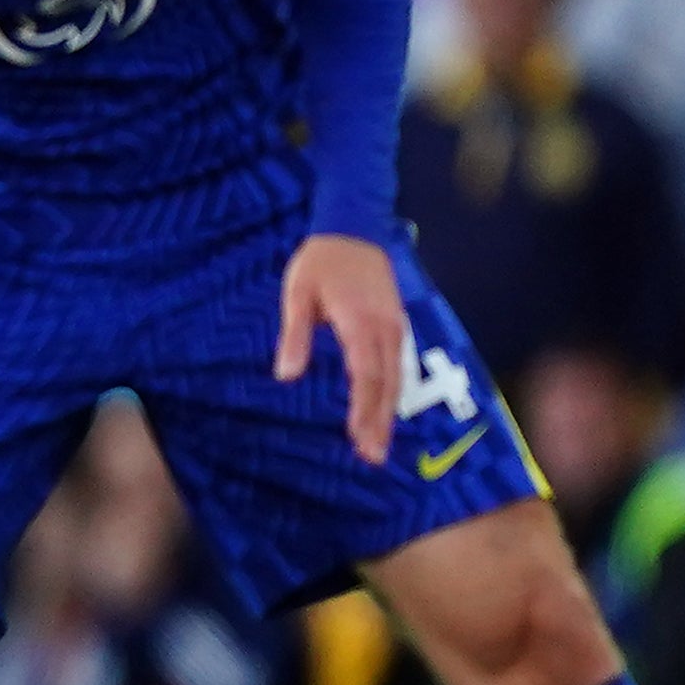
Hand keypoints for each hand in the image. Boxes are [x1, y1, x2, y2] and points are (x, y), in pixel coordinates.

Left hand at [270, 233, 407, 464]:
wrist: (354, 227)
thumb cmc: (320, 262)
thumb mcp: (297, 294)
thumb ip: (295, 335)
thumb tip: (286, 375)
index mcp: (359, 322)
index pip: (365, 374)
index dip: (364, 408)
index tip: (358, 436)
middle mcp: (384, 328)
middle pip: (386, 383)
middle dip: (380, 421)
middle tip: (372, 456)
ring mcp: (395, 326)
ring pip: (396, 377)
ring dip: (388, 411)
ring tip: (378, 444)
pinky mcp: (397, 324)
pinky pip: (398, 365)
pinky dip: (392, 392)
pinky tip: (385, 410)